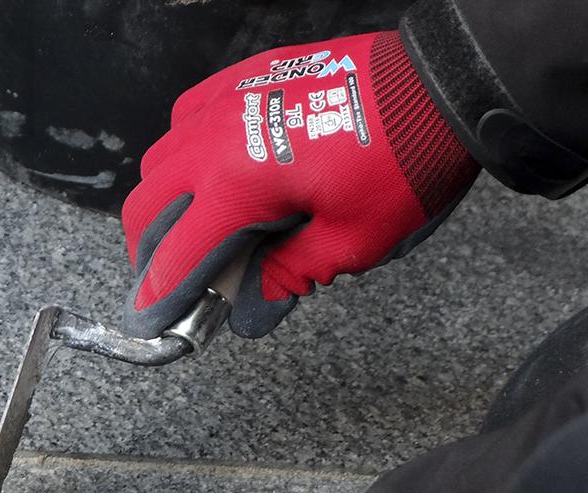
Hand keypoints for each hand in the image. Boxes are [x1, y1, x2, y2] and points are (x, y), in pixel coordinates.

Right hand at [122, 30, 477, 338]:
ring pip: (159, 158)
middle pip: (147, 205)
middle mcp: (217, 140)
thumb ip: (288, 275)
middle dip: (148, 250)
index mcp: (238, 185)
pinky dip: (183, 149)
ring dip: (163, 201)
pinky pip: (187, 114)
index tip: (149, 321)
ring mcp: (227, 102)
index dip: (158, 297)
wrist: (440, 86)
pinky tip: (208, 168)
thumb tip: (250, 306)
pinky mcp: (246, 77)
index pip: (176, 254)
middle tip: (169, 278)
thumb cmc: (403, 159)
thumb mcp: (351, 241)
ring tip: (190, 227)